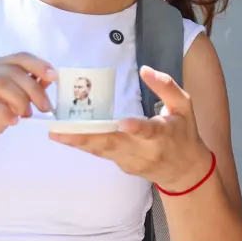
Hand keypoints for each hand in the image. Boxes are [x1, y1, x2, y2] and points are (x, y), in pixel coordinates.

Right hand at [0, 53, 55, 169]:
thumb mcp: (11, 104)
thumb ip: (26, 89)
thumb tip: (48, 78)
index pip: (18, 57)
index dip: (38, 65)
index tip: (54, 77)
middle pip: (12, 71)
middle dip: (33, 89)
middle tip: (44, 108)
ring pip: (0, 83)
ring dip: (19, 100)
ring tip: (26, 115)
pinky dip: (3, 112)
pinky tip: (12, 121)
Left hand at [50, 66, 212, 191]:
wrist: (185, 171)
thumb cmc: (184, 132)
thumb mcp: (184, 106)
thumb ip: (166, 86)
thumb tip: (145, 70)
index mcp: (164, 133)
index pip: (149, 131)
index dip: (136, 127)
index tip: (122, 123)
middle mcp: (146, 150)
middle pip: (114, 144)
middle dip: (87, 138)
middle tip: (61, 131)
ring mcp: (132, 161)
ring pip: (103, 152)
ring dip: (79, 143)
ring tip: (56, 134)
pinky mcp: (124, 166)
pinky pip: (103, 154)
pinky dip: (86, 146)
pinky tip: (68, 137)